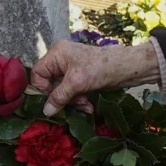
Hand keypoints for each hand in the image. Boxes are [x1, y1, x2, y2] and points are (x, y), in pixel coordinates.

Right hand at [31, 40, 160, 116]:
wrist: (128, 68)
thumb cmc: (101, 68)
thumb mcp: (77, 82)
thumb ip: (59, 96)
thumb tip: (46, 111)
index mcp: (57, 54)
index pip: (38, 73)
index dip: (42, 89)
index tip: (51, 102)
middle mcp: (62, 60)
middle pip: (50, 85)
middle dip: (62, 97)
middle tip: (73, 105)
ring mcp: (72, 69)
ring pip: (62, 92)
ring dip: (72, 102)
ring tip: (85, 105)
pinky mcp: (82, 78)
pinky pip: (73, 93)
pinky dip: (79, 101)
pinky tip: (89, 106)